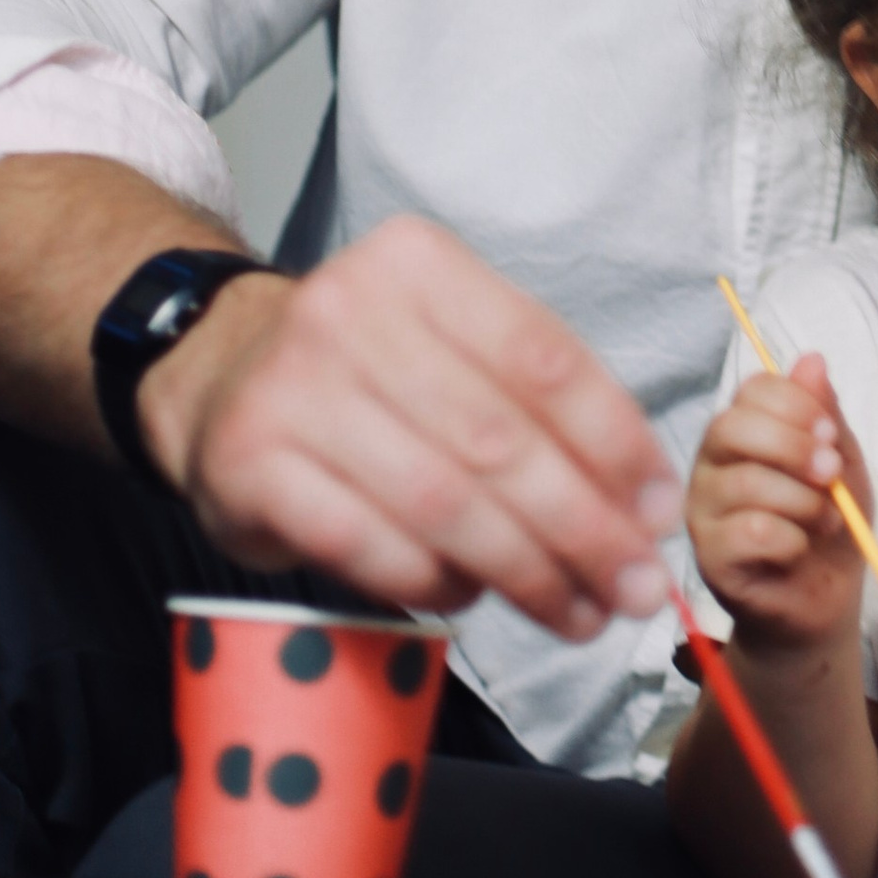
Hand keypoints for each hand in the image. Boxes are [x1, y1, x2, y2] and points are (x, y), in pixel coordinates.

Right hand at [137, 216, 683, 639]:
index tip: (660, 512)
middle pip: (500, 441)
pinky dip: (433, 583)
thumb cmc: (366, 372)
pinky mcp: (251, 467)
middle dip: (583, 528)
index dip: (614, 445)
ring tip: (578, 612)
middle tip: (635, 588)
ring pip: (442, 501)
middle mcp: (350, 312)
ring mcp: (293, 389)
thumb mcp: (450, 345)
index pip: (544, 361)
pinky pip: (369, 545)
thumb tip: (641, 502)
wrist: (217, 374)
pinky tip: (473, 597)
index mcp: (419, 264)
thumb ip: (538, 404)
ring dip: (526, 572)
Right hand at [687, 354, 871, 657]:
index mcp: (742, 433)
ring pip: (745, 483)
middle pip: (731, 428)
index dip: (795, 405)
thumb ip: (824, 414)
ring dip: (803, 500)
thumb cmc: (828, 525)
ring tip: (826, 520)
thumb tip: (812, 359)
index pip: (751, 391)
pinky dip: (791, 537)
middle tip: (831, 473)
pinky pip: (749, 532)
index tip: (830, 433)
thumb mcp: (840, 462)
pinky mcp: (708, 559)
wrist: (823, 601)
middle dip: (793, 446)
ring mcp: (703, 513)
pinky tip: (800, 548)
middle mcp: (711, 466)